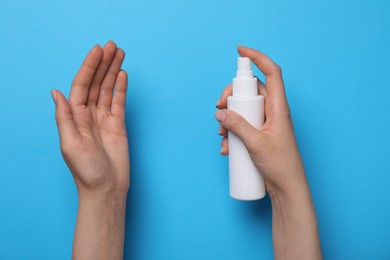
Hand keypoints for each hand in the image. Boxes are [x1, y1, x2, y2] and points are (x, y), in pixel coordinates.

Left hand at [52, 41, 128, 199]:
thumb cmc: (86, 170)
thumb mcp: (70, 144)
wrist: (107, 188)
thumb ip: (64, 117)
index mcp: (75, 117)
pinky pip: (119, 102)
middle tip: (112, 45)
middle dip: (103, 63)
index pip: (82, 85)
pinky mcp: (118, 125)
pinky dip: (121, 88)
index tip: (98, 50)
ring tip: (120, 53)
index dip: (89, 66)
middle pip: (96, 83)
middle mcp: (89, 114)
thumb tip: (56, 91)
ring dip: (113, 71)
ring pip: (108, 89)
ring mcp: (104, 118)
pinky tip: (123, 75)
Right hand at [215, 45, 306, 198]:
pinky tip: (226, 147)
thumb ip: (237, 126)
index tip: (240, 50)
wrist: (286, 188)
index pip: (271, 73)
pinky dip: (231, 131)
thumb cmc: (280, 166)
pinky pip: (243, 124)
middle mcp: (273, 112)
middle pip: (251, 90)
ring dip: (229, 118)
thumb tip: (220, 112)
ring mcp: (266, 123)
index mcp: (279, 108)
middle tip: (218, 108)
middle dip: (231, 96)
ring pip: (244, 108)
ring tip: (222, 135)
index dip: (258, 57)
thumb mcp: (255, 144)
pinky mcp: (259, 134)